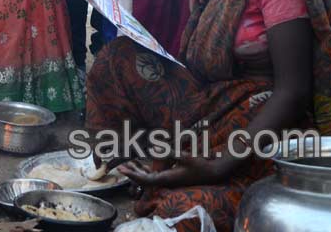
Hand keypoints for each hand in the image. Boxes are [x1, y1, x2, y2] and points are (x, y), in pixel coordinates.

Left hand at [117, 156, 236, 188]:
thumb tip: (154, 148)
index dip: (133, 175)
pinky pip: (154, 174)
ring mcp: (167, 179)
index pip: (145, 180)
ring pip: (147, 177)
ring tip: (126, 164)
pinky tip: (139, 163)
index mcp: (167, 179)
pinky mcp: (170, 176)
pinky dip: (145, 169)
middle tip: (119, 167)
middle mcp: (165, 181)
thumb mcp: (185, 157)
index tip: (123, 170)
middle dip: (131, 173)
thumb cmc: (200, 166)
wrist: (212, 173)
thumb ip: (170, 153)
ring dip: (137, 171)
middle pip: (143, 180)